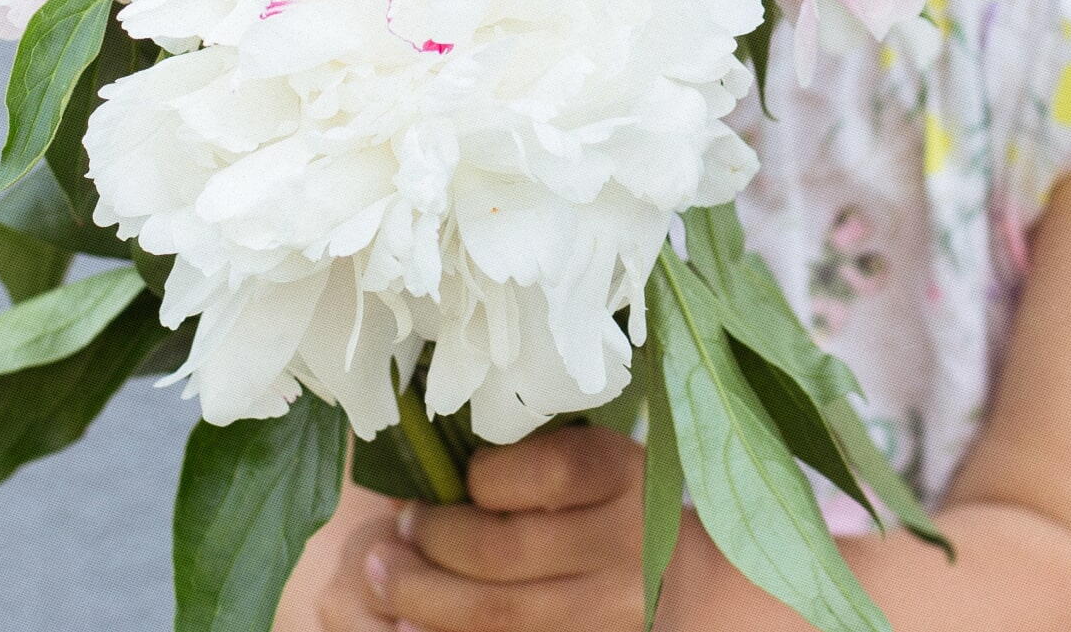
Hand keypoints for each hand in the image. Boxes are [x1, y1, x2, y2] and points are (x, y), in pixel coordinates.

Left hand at [353, 425, 649, 631]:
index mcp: (625, 479)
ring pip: (496, 611)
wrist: (686, 579)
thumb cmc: (617, 502)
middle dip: (434, 536)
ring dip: (423, 592)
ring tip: (385, 571)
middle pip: (506, 548)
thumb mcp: (594, 460)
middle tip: (401, 524)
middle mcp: (626, 548)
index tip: (462, 476)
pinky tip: (409, 623)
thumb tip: (428, 456)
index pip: (550, 471)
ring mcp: (609, 612)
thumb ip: (533, 456)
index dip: (486, 475)